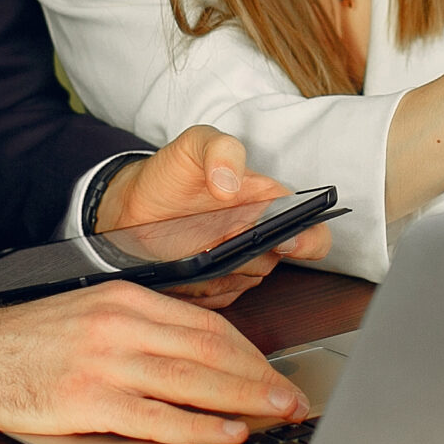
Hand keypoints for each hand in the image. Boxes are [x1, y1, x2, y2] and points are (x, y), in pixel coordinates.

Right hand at [0, 282, 309, 443]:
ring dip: (246, 400)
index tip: (274, 374)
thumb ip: (138, 331)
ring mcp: (104, 362)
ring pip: (194, 380)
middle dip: (262, 377)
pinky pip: (157, 416)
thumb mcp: (86, 317)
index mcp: (123, 299)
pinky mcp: (88, 401)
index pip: (205, 324)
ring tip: (279, 415)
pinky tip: (227, 433)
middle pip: (211, 350)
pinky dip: (200, 425)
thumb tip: (196, 362)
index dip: (250, 353)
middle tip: (294, 399)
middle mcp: (120, 324)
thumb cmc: (23, 344)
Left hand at [91, 124, 331, 308]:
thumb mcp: (194, 145)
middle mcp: (258, 239)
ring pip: (243, 283)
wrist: (131, 206)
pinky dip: (200, 285)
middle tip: (220, 239)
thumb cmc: (171, 174)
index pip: (312, 234)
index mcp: (269, 205)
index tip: (286, 241)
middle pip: (273, 263)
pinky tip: (182, 264)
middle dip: (248, 254)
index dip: (309, 242)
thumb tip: (232, 184)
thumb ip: (220, 150)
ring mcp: (236, 267)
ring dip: (221, 269)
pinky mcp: (212, 289)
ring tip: (194, 246)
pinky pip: (216, 298)